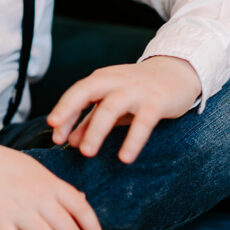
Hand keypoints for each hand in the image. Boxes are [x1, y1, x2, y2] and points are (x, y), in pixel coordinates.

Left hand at [46, 56, 200, 164]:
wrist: (177, 72)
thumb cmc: (137, 89)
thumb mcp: (111, 102)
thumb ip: (90, 120)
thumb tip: (69, 140)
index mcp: (102, 80)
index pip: (77, 92)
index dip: (63, 111)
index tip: (53, 131)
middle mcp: (116, 82)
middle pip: (88, 92)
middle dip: (71, 112)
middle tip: (59, 140)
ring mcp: (136, 90)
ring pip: (111, 107)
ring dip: (96, 130)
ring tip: (87, 153)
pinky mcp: (156, 102)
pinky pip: (143, 122)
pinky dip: (133, 139)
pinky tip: (125, 157)